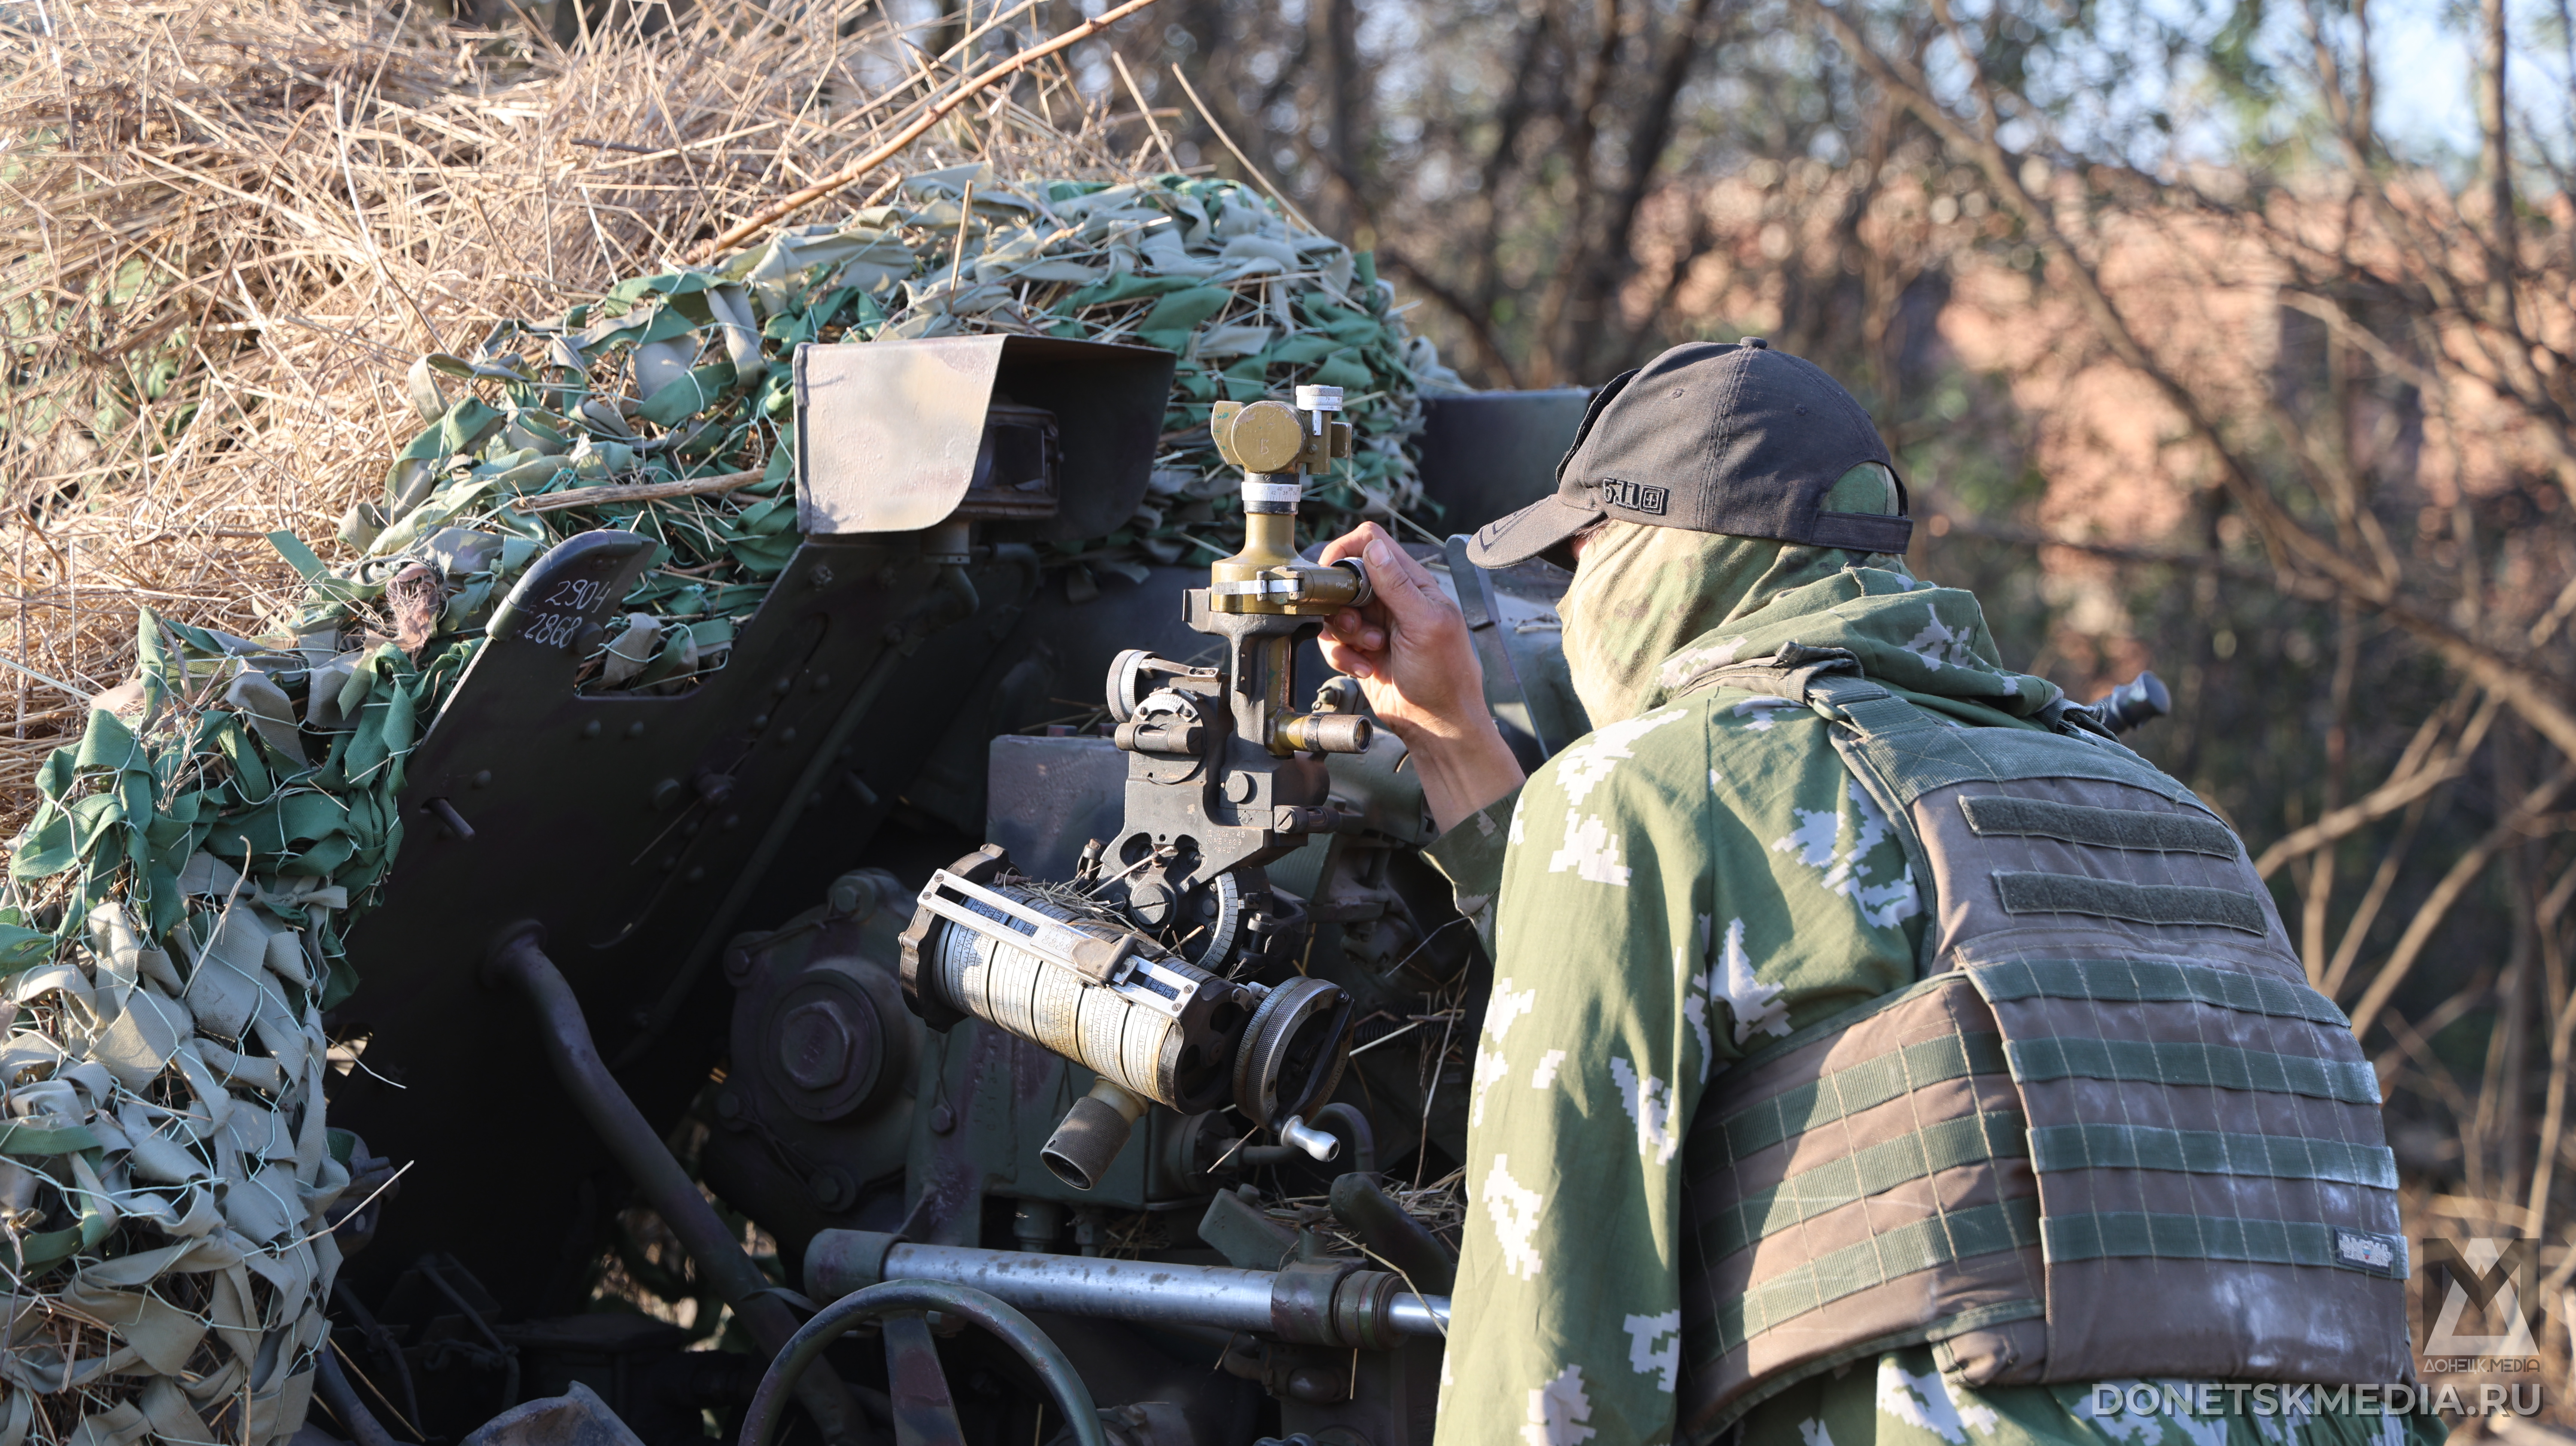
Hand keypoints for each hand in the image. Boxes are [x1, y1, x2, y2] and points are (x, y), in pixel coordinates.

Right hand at [1317, 523, 1525, 829]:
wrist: (1437, 725)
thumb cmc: (1446, 677)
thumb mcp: (1426, 625)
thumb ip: (1398, 585)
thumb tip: (1373, 547)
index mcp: (1413, 583)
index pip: (1373, 543)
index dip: (1347, 550)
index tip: (1334, 572)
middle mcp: (1391, 600)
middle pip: (1346, 578)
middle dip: (1344, 603)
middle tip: (1358, 627)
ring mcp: (1374, 626)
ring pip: (1335, 612)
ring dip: (1345, 634)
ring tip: (1371, 652)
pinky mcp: (1360, 651)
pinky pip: (1333, 642)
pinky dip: (1341, 656)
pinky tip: (1365, 669)